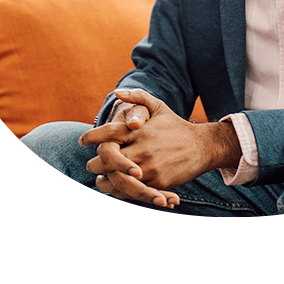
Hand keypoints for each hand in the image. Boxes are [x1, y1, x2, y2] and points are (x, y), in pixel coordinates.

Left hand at [82, 88, 241, 192]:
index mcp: (140, 129)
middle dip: (94, 163)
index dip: (92, 136)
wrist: (202, 147)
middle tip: (90, 164)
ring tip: (99, 179)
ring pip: (115, 178)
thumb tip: (116, 92)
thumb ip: (137, 97)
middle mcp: (142, 148)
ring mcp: (148, 167)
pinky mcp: (156, 183)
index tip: (82, 140)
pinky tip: (115, 187)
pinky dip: (120, 190)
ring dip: (103, 180)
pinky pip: (131, 190)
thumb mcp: (158, 106)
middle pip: (106, 159)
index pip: (108, 133)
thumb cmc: (175, 126)